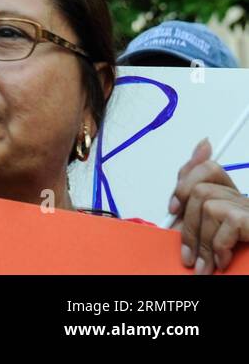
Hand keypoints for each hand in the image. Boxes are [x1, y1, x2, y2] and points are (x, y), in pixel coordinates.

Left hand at [170, 137, 248, 273]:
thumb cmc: (232, 254)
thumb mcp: (204, 228)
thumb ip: (194, 198)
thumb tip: (199, 149)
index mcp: (230, 198)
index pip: (208, 169)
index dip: (184, 185)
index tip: (173, 209)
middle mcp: (243, 200)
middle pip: (201, 191)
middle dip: (187, 226)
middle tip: (187, 253)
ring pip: (209, 206)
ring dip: (201, 241)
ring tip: (204, 264)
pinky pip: (229, 219)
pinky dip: (219, 245)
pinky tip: (222, 260)